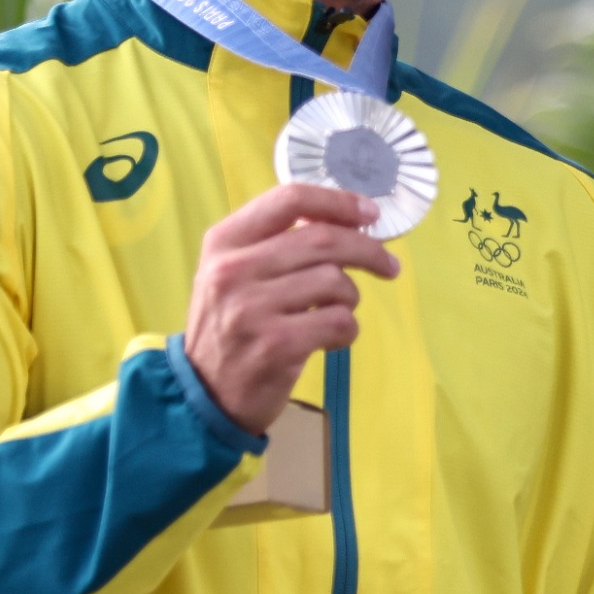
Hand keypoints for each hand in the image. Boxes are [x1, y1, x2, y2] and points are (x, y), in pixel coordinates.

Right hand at [183, 183, 400, 433]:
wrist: (205, 394)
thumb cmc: (231, 325)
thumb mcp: (235, 273)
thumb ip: (277, 240)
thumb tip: (348, 218)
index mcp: (224, 242)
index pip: (289, 199)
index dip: (338, 202)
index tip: (370, 214)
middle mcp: (232, 270)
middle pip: (323, 238)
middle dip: (368, 250)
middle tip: (389, 265)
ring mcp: (252, 309)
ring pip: (335, 281)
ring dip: (350, 297)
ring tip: (335, 312)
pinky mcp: (275, 346)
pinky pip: (339, 321)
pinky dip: (347, 330)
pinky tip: (330, 339)